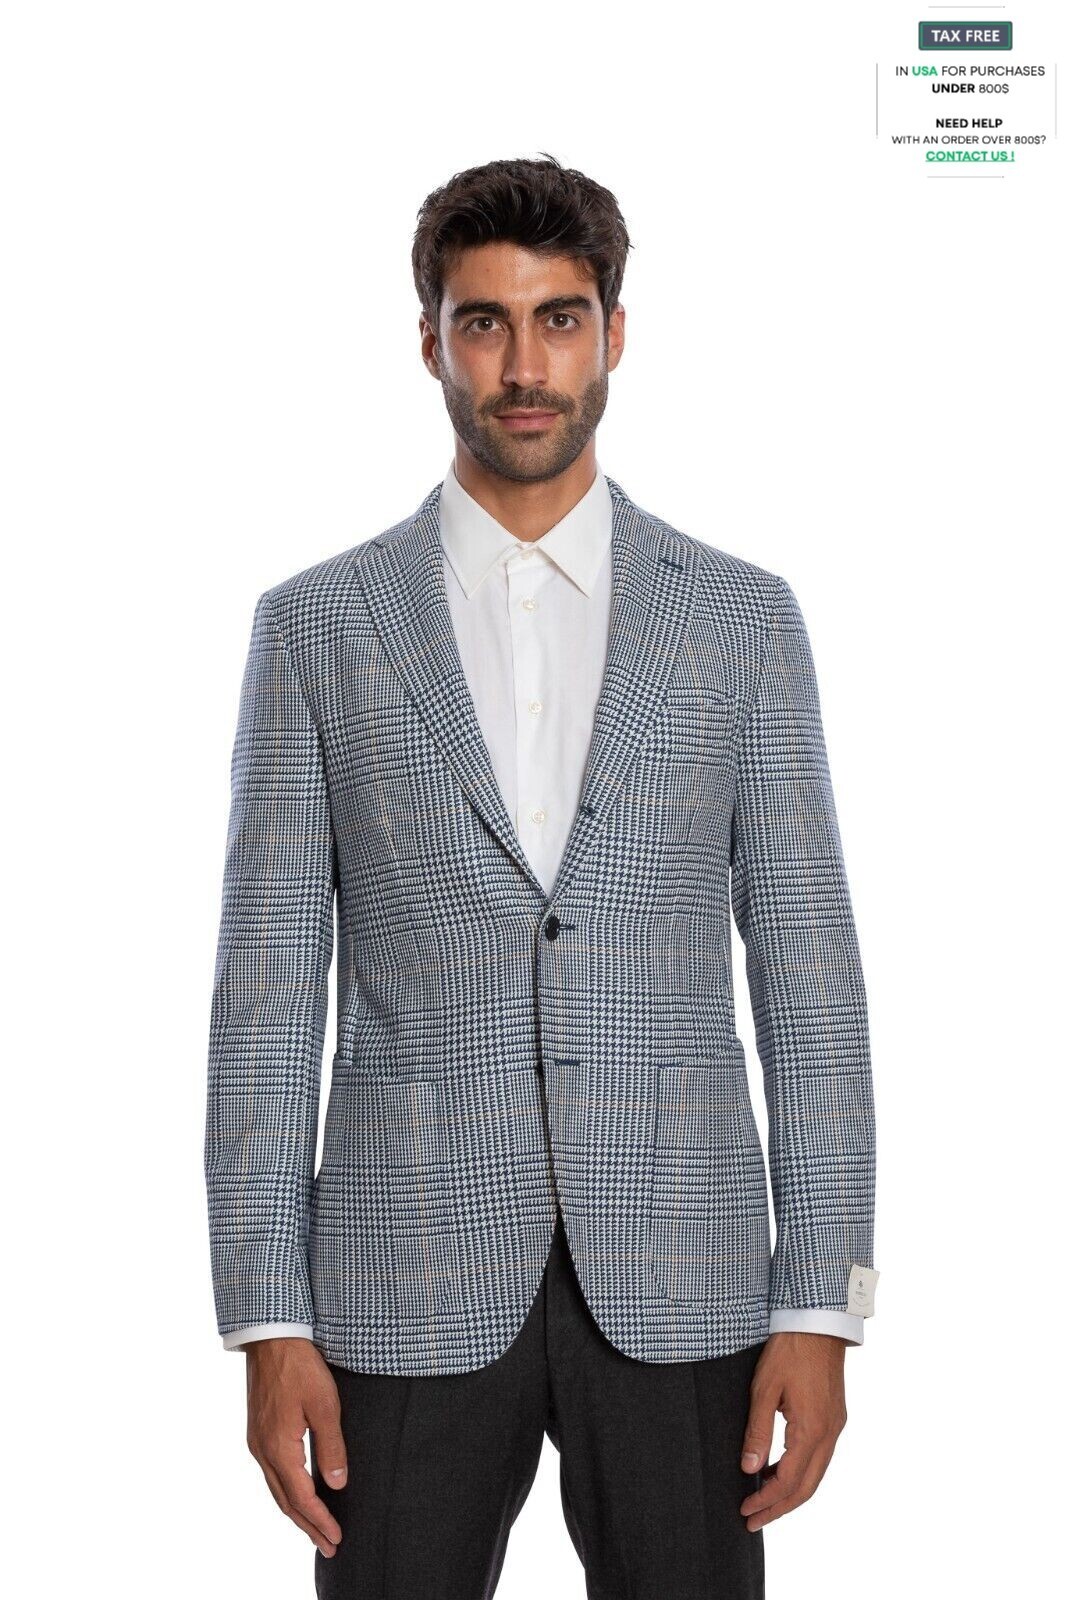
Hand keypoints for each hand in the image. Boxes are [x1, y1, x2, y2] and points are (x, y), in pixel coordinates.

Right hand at [244, 1337, 347, 1557]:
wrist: (270, 1336)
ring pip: (276, 1489)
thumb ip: (331, 1446)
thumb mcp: (325, 1404)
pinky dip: (286, 1492)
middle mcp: (262, 1450)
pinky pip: (272, 1473)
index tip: (336, 1538)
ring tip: (315, 1529)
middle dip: (307, 1526)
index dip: (320, 1520)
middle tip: (328, 1546)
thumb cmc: (300, 1366)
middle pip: (285, 1501)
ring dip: (296, 1512)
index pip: (301, 1498)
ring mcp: (257, 1441)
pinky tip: (298, 1493)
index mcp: (278, 1447)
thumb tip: (338, 1483)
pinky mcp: (258, 1431)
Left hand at [738, 1331, 847, 1530]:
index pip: (789, 1481)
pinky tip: (780, 1469)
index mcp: (811, 1430)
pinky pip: (820, 1457)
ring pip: (816, 1474)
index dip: (767, 1501)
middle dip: (779, 1508)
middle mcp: (829, 1433)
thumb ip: (757, 1431)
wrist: (818, 1322)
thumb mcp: (764, 1389)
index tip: (746, 1511)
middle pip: (807, 1487)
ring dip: (791, 1492)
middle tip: (753, 1520)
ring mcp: (835, 1425)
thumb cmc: (789, 1350)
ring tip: (764, 1500)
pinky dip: (800, 1472)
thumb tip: (749, 1469)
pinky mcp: (835, 1416)